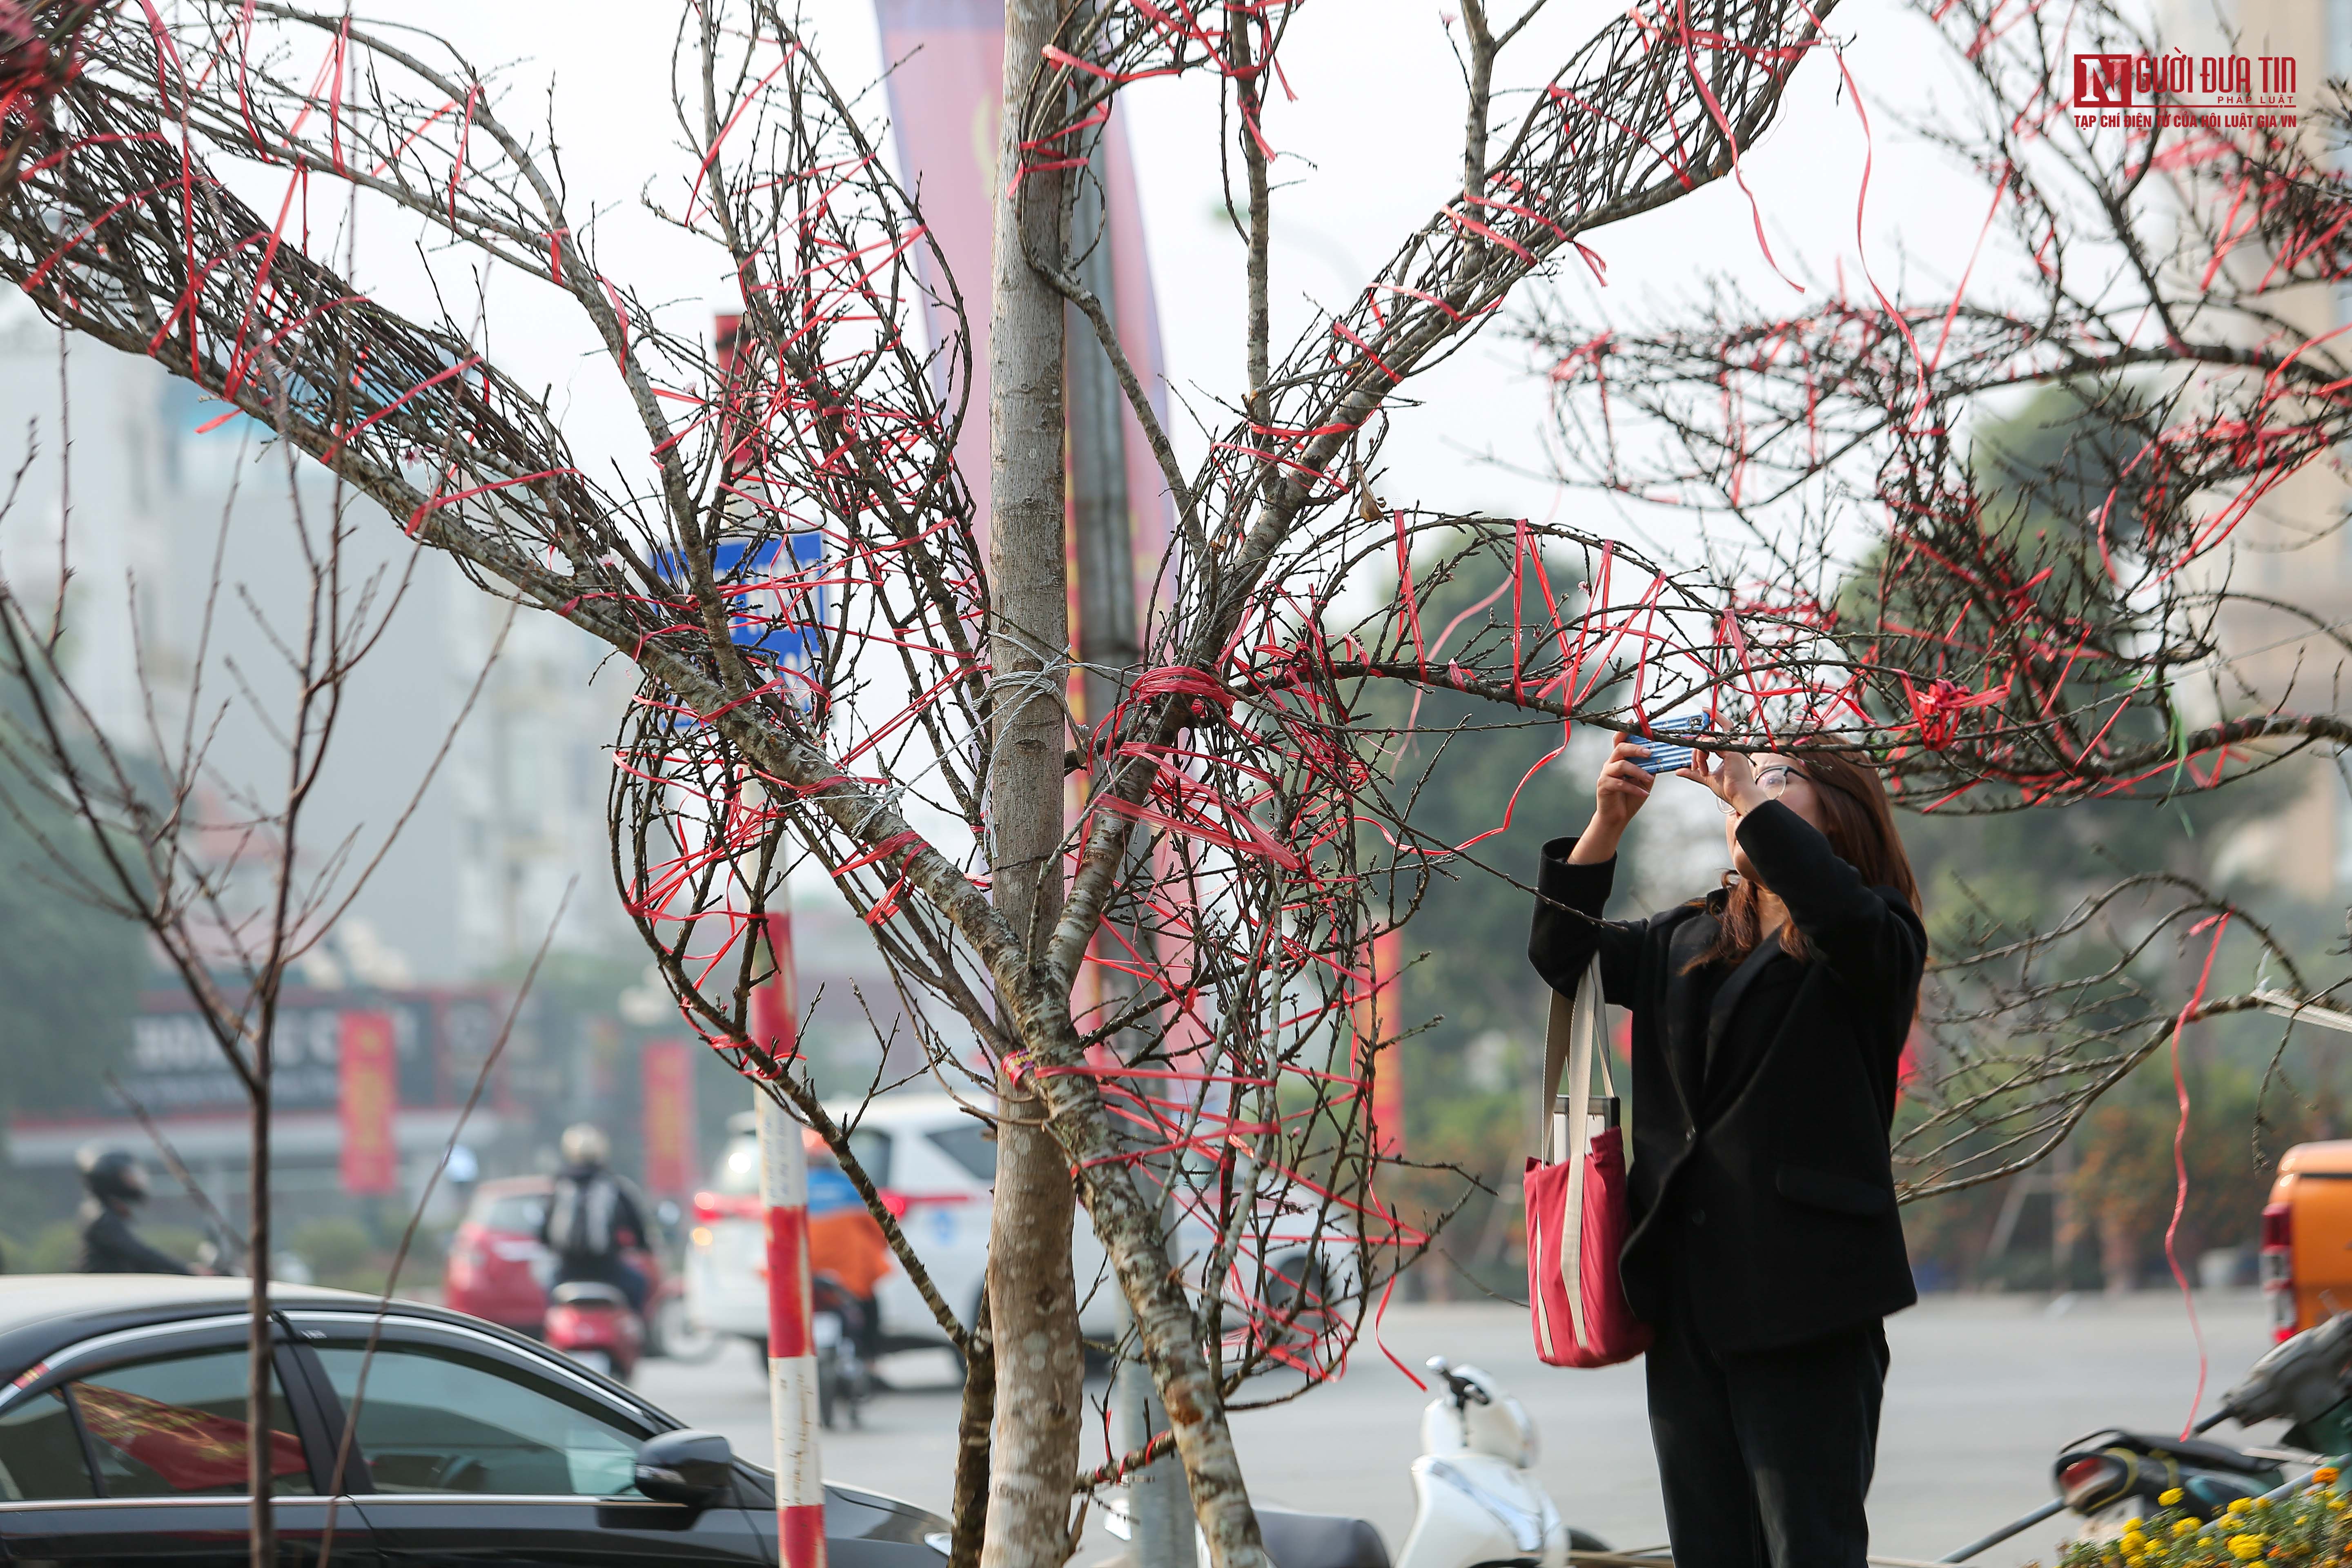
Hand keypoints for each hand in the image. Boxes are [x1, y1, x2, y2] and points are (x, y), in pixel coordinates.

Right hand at [1568, 739, 1656, 862]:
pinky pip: (1619, 783)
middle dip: (1635, 748)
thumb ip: (1648, 768)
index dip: (1625, 731)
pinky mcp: (1604, 786)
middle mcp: (1611, 764)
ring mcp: (1605, 774)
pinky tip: (1644, 793)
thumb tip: (1660, 757)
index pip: (1620, 741)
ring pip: (1621, 765)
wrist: (1617, 817)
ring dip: (1638, 771)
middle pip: (1620, 749)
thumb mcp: (1643, 780)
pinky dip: (1634, 788)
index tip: (1633, 723)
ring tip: (1649, 778)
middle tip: (1649, 752)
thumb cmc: (1630, 797)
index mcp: (1619, 759)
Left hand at [1681, 748, 1766, 814]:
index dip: (1700, 746)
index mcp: (1728, 753)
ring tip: (1702, 771)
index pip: (1712, 742)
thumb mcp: (1707, 779)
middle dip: (1697, 752)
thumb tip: (1680, 771)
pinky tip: (1703, 767)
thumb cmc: (1731, 790)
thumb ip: (1694, 773)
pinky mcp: (1731, 751)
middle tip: (1695, 767)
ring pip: (1706, 741)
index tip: (1693, 759)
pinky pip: (1710, 744)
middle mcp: (1731, 748)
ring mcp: (1732, 748)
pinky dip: (1701, 755)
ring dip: (1698, 756)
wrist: (1740, 796)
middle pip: (1707, 740)